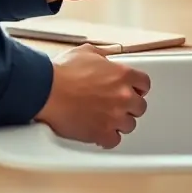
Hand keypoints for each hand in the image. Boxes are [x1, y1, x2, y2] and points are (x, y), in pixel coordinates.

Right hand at [35, 44, 150, 148]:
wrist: (46, 90)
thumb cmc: (63, 71)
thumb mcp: (86, 52)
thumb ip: (102, 55)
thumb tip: (106, 57)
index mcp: (122, 75)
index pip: (144, 84)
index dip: (138, 87)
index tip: (133, 90)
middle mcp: (123, 96)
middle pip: (140, 107)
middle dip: (129, 106)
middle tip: (116, 104)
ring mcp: (115, 116)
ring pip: (129, 125)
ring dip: (119, 122)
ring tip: (104, 117)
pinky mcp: (102, 133)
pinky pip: (114, 140)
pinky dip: (108, 137)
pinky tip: (100, 131)